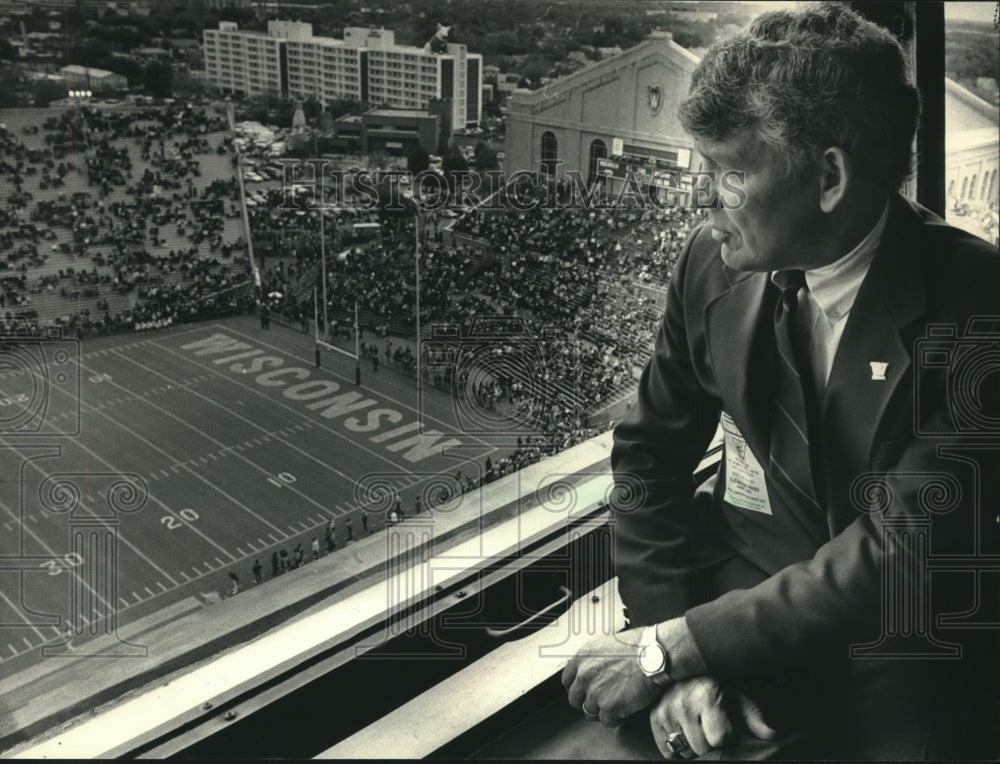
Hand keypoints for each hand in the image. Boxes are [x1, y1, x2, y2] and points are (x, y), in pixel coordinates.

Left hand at [561, 629, 661, 726]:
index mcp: (582, 658)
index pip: (567, 680)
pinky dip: (616, 718)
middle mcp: (584, 675)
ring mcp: (594, 693)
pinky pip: (607, 721)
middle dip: (586, 701)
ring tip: (616, 704)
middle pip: (574, 699)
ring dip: (602, 710)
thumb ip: (594, 660)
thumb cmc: (638, 647)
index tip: (583, 691)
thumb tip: (592, 670)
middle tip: (601, 700)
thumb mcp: (607, 645)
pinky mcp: (608, 707)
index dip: (577, 688)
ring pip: (589, 712)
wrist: (655, 656)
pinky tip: (624, 709)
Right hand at [649, 677, 777, 758]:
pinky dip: (676, 746)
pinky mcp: (654, 718)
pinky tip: (684, 729)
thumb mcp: (738, 691)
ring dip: (693, 743)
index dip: (726, 735)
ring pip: (685, 751)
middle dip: (709, 740)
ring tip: (697, 724)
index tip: (726, 724)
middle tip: (710, 723)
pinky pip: (667, 750)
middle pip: (702, 748)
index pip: (719, 739)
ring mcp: (665, 711)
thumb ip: (753, 715)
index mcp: (707, 696)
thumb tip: (772, 735)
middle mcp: (682, 704)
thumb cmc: (716, 678)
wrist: (682, 660)